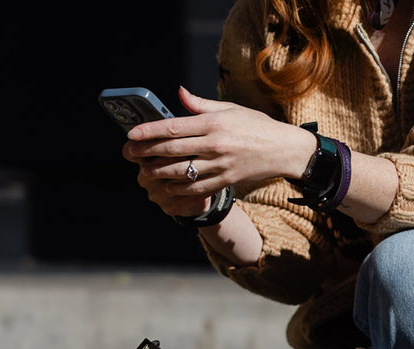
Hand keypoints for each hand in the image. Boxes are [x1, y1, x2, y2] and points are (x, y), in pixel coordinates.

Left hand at [121, 86, 316, 216]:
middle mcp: (215, 144)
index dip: (149, 131)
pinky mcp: (225, 181)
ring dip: (158, 173)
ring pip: (180, 172)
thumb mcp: (230, 109)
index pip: (174, 127)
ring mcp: (220, 165)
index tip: (132, 134)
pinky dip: (178, 189)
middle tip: (130, 152)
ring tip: (144, 171)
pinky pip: (196, 188)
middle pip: (172, 150)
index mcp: (214, 123)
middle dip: (147, 152)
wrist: (283, 150)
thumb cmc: (255, 126)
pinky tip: (166, 187)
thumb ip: (201, 104)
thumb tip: (179, 93)